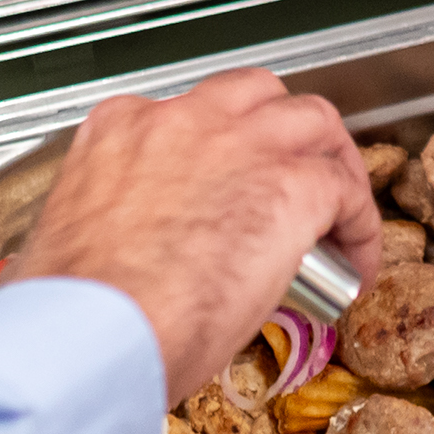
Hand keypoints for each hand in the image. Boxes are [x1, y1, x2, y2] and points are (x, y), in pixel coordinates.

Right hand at [13, 69, 384, 401]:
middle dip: (284, 134)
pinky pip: (345, 189)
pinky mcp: (290, 186)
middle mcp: (180, 121)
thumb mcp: (79, 241)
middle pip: (257, 97)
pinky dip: (359, 224)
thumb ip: (123, 223)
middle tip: (297, 180)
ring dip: (331, 162)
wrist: (88, 336)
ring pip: (312, 120)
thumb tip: (151, 256)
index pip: (185, 116)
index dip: (220, 150)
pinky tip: (355, 263)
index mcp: (119, 131)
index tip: (229, 188)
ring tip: (340, 212)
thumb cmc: (73, 314)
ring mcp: (240, 145)